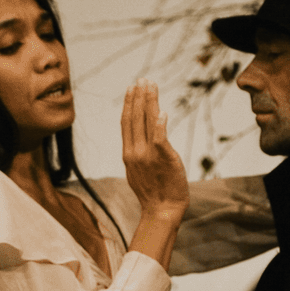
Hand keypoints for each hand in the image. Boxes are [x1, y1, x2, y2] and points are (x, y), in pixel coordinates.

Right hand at [121, 81, 189, 222]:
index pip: (127, 122)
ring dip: (148, 102)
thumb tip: (141, 143)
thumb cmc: (154, 194)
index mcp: (128, 153)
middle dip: (138, 96)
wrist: (161, 211)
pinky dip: (160, 124)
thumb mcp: (138, 172)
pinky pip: (160, 138)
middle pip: (135, 117)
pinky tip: (162, 112)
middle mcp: (135, 151)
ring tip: (150, 86)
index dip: (129, 103)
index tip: (132, 88)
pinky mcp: (163, 159)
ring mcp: (148, 155)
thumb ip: (139, 154)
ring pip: (146, 122)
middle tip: (142, 79)